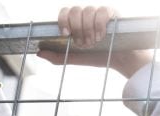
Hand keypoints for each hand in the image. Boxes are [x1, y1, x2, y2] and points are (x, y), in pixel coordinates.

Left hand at [37, 6, 151, 77]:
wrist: (120, 61)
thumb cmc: (99, 57)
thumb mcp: (75, 58)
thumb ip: (57, 56)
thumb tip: (39, 52)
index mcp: (77, 22)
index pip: (65, 12)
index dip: (63, 21)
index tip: (66, 35)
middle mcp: (86, 15)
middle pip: (74, 10)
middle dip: (76, 28)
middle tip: (83, 43)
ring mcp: (99, 12)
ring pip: (87, 11)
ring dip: (88, 29)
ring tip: (93, 42)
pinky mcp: (112, 13)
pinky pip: (102, 11)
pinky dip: (99, 24)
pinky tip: (102, 35)